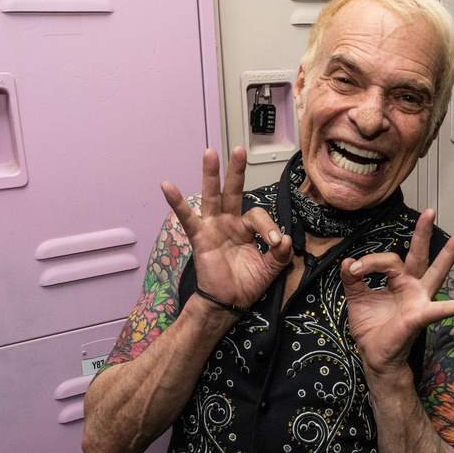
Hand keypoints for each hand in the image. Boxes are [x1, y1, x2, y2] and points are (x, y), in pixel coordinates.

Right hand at [161, 147, 292, 308]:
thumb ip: (281, 253)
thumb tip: (286, 239)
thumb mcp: (271, 267)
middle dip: (236, 171)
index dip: (269, 227)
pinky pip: (188, 219)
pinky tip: (167, 186)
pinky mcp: (200, 238)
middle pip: (233, 191)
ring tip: (210, 153)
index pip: (258, 216)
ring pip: (212, 196)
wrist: (229, 302)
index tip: (275, 243)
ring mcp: (213, 228)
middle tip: (239, 150)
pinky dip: (177, 202)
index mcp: (246, 228)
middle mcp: (229, 222)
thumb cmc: (247, 283)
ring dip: (211, 175)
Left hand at [339, 209, 453, 373]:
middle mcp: (412, 287)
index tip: (353, 270)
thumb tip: (347, 262)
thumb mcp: (356, 299)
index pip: (387, 260)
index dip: (368, 262)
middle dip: (423, 233)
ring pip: (436, 272)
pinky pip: (443, 309)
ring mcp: (419, 300)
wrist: (374, 356)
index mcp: (397, 281)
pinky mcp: (420, 316)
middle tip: (430, 211)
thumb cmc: (371, 328)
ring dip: (449, 253)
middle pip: (420, 255)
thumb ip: (352, 280)